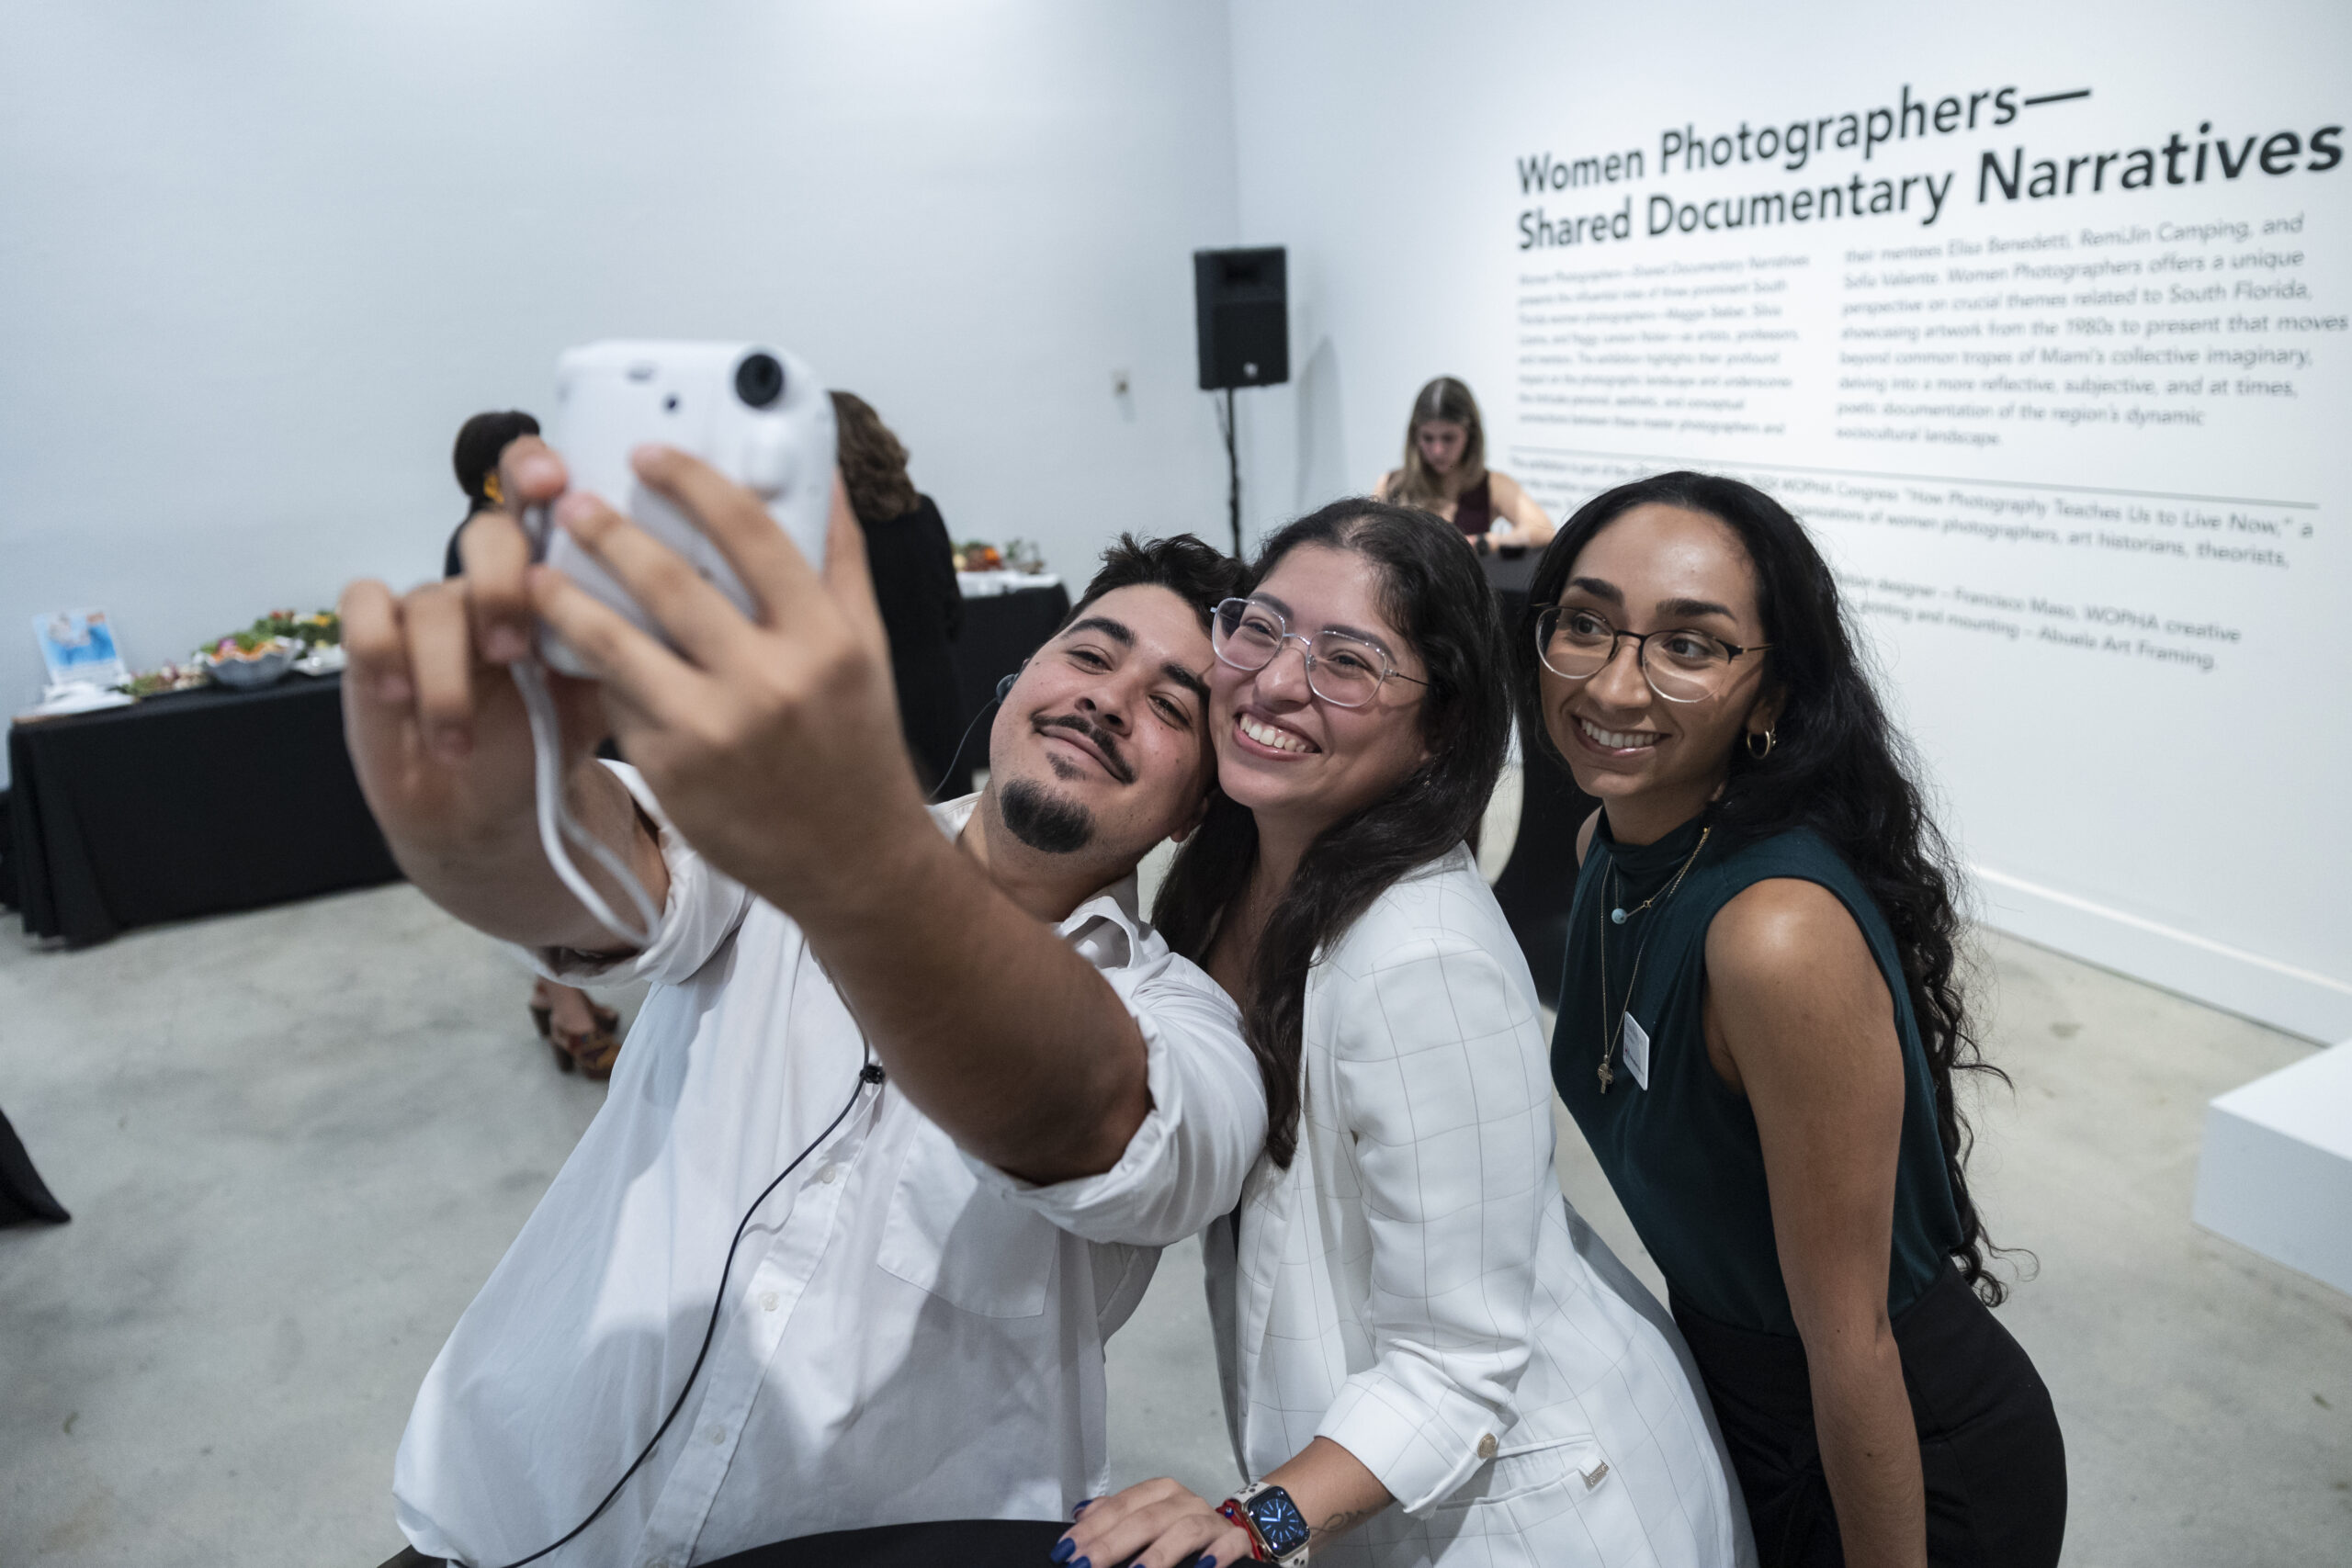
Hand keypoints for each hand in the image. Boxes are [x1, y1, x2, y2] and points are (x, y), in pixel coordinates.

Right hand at [341, 438, 606, 851]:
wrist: (490, 806)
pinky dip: (382, 651)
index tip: (555, 483)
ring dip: (446, 672)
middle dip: (499, 586)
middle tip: (513, 651)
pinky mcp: (377, 639)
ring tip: (459, 735)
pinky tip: (402, 698)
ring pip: (432, 597)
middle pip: (486, 535)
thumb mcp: (602, 698)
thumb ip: (627, 649)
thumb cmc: (547, 737)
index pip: (538, 496)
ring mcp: (433, 608)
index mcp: (549, 578)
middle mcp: (489, 580)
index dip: (537, 471)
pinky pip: (365, 608)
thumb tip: (670, 614)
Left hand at [526, 446, 929, 915]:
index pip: (752, 534)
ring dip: (567, 601)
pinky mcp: (671, 771)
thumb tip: (821, 472)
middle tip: (572, 504)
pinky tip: (572, 648)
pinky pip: (617, 702)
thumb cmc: (855, 743)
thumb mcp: (866, 649)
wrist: (851, 861)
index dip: (693, 482)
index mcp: (825, 640)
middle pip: (670, 582)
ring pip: (618, 645)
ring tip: (540, 574)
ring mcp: (714, 730)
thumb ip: (839, 559)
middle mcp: (771, 681)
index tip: (651, 454)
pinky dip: (595, 671)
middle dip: (609, 532)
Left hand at [1059, 1479, 1253, 1567]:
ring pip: (1185, 1530)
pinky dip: (1214, 1557)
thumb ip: (1115, 1519)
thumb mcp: (1146, 1522)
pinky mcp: (1236, 1541)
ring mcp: (1211, 1520)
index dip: (1092, 1530)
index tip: (1066, 1551)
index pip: (1119, 1507)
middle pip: (1146, 1518)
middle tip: (1086, 1566)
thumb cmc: (1180, 1535)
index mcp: (1159, 1493)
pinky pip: (1228, 1544)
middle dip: (1112, 1545)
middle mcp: (1185, 1501)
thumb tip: (1080, 1515)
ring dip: (1158, 1554)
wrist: (1232, 1539)